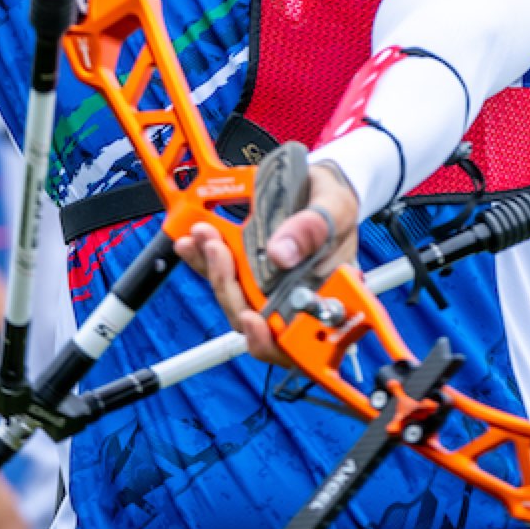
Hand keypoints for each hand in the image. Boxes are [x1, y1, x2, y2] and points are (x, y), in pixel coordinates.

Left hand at [175, 163, 359, 364]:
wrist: (319, 187)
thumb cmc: (335, 205)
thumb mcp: (335, 207)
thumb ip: (313, 228)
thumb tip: (281, 255)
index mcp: (325, 299)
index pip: (295, 342)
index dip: (269, 340)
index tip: (251, 318)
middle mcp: (296, 303)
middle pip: (255, 321)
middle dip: (230, 287)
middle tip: (217, 249)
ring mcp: (269, 290)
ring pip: (235, 299)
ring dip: (214, 270)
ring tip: (204, 235)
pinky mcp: (248, 272)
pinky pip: (224, 276)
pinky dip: (204, 260)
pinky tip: (194, 241)